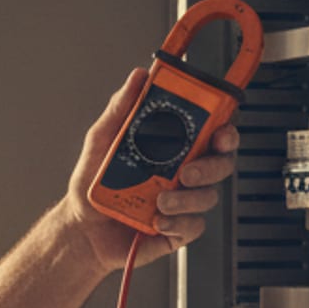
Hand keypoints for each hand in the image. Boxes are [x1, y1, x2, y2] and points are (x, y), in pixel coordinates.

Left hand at [61, 67, 240, 272]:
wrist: (81, 228)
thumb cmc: (92, 184)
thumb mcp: (101, 139)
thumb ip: (121, 108)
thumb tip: (138, 78)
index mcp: (173, 147)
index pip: (212, 132)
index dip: (226, 130)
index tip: (221, 131)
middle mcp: (182, 172)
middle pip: (221, 164)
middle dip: (211, 167)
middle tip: (186, 173)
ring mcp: (183, 201)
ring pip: (208, 196)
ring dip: (186, 200)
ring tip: (159, 202)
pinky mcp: (178, 229)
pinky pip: (193, 225)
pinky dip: (177, 223)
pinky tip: (157, 221)